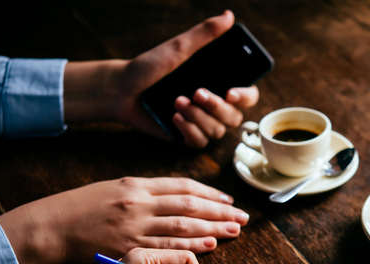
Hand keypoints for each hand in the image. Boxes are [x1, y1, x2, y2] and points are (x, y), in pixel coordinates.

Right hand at [0, 177, 248, 263]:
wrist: (51, 226)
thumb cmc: (81, 207)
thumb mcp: (114, 188)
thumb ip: (145, 193)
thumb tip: (175, 199)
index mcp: (137, 184)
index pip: (183, 187)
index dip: (210, 193)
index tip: (228, 200)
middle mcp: (140, 202)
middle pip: (190, 206)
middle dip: (220, 211)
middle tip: (242, 217)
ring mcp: (136, 225)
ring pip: (184, 226)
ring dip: (213, 228)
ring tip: (234, 230)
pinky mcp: (130, 248)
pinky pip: (167, 248)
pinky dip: (190, 246)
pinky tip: (209, 246)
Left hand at [63, 10, 259, 147]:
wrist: (122, 90)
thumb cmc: (150, 67)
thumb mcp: (178, 48)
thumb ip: (204, 34)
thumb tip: (228, 15)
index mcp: (217, 83)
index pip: (247, 95)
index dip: (245, 96)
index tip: (231, 92)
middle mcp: (213, 105)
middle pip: (234, 117)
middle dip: (216, 107)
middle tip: (196, 92)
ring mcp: (201, 122)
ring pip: (217, 131)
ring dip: (197, 116)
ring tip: (176, 102)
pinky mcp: (186, 136)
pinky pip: (200, 142)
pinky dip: (188, 130)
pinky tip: (174, 118)